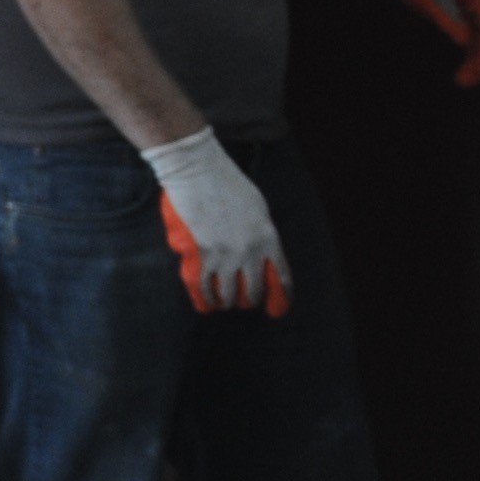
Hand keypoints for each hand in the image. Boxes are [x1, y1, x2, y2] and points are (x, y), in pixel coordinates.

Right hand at [138, 127, 289, 315]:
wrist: (198, 171)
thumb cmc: (228, 183)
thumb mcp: (258, 209)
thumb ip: (261, 233)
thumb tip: (257, 253)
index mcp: (270, 238)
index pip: (281, 277)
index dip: (281, 298)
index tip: (276, 309)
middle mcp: (251, 251)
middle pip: (255, 290)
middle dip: (250, 300)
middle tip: (244, 301)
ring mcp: (226, 253)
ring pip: (230, 293)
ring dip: (227, 302)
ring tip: (224, 303)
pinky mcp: (202, 253)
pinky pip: (205, 284)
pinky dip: (206, 297)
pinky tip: (206, 301)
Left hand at [366, 0, 479, 86]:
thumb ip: (444, 16)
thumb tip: (463, 41)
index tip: (476, 71)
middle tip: (464, 82)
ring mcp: (475, 12)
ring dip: (477, 63)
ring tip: (462, 82)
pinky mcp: (464, 18)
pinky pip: (474, 42)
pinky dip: (470, 57)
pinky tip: (462, 74)